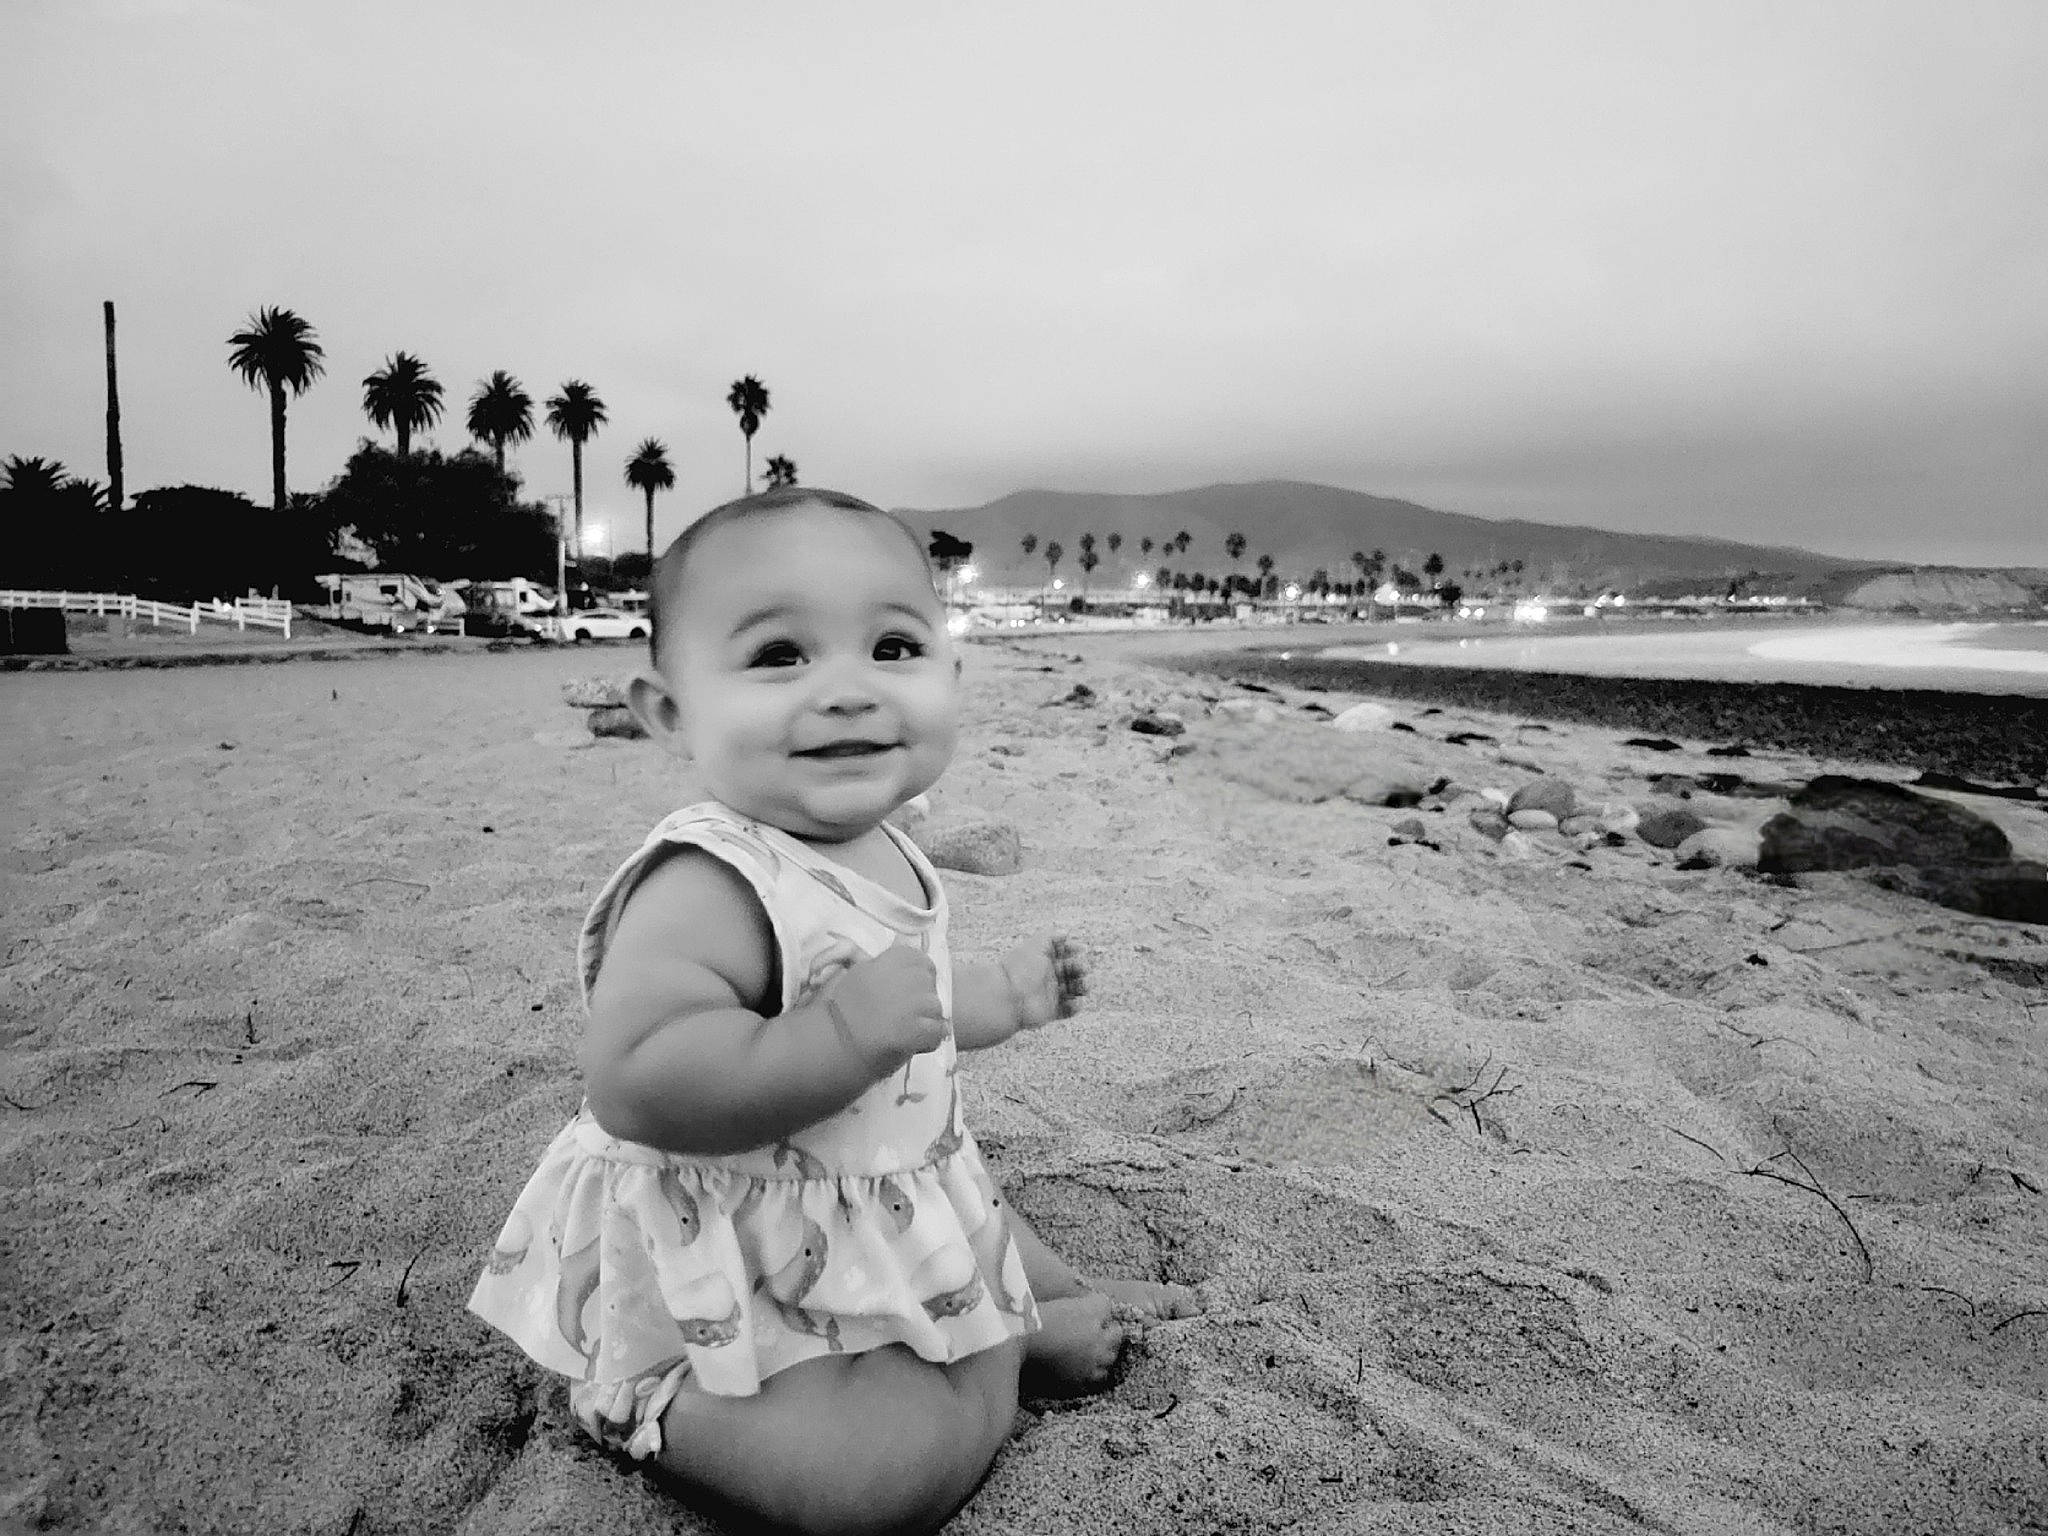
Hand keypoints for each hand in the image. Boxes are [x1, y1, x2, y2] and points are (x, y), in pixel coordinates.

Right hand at [814, 944, 948, 1078]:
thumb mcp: (856, 972)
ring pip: (937, 1008)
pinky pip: (938, 1032)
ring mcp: (911, 1004)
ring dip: (926, 1021)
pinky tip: (912, 1044)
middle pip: (930, 984)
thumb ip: (879, 961)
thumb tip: (900, 942)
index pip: (921, 961)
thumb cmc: (838, 1010)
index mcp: (888, 962)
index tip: (907, 991)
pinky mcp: (915, 1030)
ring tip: (906, 1031)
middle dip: (922, 999)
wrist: (830, 1042)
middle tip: (904, 1014)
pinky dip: (929, 1041)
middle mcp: (903, 978)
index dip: (919, 976)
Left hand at [998, 935, 1086, 1031]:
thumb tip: (1066, 933)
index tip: (1081, 948)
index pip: (1063, 953)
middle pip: (1071, 971)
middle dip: (1080, 968)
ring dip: (1082, 987)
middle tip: (1083, 969)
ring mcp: (1049, 994)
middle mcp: (1046, 977)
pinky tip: (1076, 1002)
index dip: (1073, 949)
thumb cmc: (1021, 969)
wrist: (1008, 997)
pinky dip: (1074, 1007)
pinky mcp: (1050, 1011)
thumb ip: (1051, 937)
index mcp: (1042, 960)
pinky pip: (1067, 1010)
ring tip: (1084, 986)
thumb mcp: (1036, 945)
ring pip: (1072, 990)